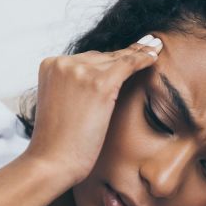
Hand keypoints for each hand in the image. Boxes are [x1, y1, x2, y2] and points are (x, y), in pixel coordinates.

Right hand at [23, 35, 162, 184]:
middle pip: (101, 57)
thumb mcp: (60, 105)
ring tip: (155, 48)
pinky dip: (144, 59)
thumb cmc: (56, 144)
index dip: (110, 57)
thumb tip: (98, 82)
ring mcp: (80, 71)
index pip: (86, 59)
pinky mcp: (99, 84)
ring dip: (139, 53)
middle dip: (125, 54)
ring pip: (116, 58)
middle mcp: (63, 63)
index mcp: (50, 66)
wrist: (51, 162)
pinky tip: (156, 56)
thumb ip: (73, 88)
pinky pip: (128, 64)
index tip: (127, 49)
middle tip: (148, 43)